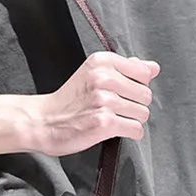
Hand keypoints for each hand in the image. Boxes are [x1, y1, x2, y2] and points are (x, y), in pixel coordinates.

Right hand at [30, 51, 160, 156]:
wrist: (43, 122)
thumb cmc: (68, 101)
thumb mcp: (93, 74)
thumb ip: (125, 69)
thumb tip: (153, 67)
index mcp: (102, 62)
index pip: (144, 72)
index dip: (136, 86)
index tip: (121, 93)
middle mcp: (103, 78)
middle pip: (145, 95)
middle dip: (134, 106)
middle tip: (114, 110)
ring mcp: (104, 100)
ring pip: (142, 113)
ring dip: (130, 121)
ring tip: (112, 120)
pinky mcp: (105, 122)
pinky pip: (135, 129)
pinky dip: (129, 133)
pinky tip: (113, 130)